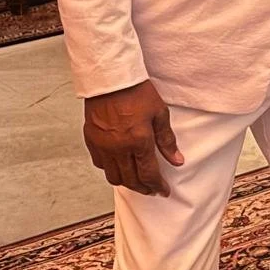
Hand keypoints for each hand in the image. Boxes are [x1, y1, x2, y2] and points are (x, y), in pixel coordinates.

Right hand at [83, 79, 183, 196]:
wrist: (110, 78)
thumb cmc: (135, 91)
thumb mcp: (159, 113)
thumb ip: (167, 140)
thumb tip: (177, 160)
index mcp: (138, 140)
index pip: (149, 174)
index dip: (158, 186)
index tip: (163, 190)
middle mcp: (119, 147)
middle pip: (131, 180)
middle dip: (144, 188)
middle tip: (152, 189)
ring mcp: (103, 145)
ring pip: (114, 176)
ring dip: (127, 182)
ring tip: (136, 181)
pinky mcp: (91, 140)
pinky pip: (100, 164)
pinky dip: (111, 169)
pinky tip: (119, 166)